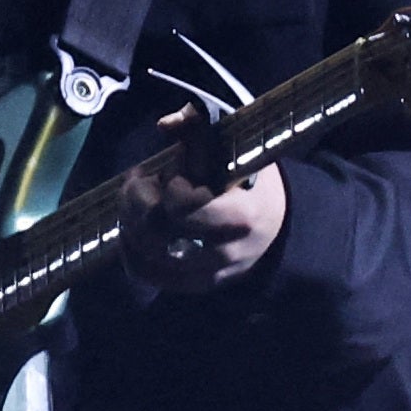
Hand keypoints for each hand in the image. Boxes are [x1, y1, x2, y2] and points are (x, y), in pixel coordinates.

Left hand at [120, 103, 285, 293]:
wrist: (280, 224)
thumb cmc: (252, 181)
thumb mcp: (236, 148)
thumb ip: (201, 128)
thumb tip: (165, 125)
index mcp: (240, 214)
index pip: (182, 206)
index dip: (165, 185)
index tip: (165, 170)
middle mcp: (224, 251)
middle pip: (156, 231)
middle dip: (135, 201)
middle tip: (138, 183)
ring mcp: (209, 273)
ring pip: (145, 255)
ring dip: (129, 222)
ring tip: (137, 203)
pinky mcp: (195, 285)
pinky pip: (147, 274)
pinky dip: (130, 249)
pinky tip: (132, 228)